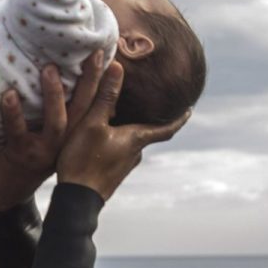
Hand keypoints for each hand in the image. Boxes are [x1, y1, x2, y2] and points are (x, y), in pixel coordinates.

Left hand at [0, 52, 106, 210]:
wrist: (5, 190)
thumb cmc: (26, 151)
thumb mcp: (46, 132)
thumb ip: (56, 111)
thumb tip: (64, 74)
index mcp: (73, 135)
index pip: (93, 106)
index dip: (103, 83)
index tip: (112, 57)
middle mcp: (64, 143)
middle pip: (82, 109)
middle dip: (90, 81)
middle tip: (95, 54)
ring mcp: (43, 151)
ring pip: (55, 122)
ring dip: (52, 95)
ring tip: (49, 68)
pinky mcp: (21, 154)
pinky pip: (17, 131)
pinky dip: (13, 113)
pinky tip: (9, 94)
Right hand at [54, 61, 191, 200]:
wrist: (77, 200)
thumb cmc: (84, 160)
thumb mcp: (92, 124)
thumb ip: (105, 96)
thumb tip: (118, 67)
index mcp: (136, 139)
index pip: (167, 128)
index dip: (180, 118)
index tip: (190, 109)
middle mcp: (135, 153)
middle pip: (146, 133)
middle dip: (147, 120)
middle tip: (146, 104)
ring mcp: (124, 166)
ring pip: (131, 143)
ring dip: (129, 131)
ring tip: (119, 118)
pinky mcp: (112, 174)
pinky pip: (119, 152)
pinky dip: (117, 142)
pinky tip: (102, 139)